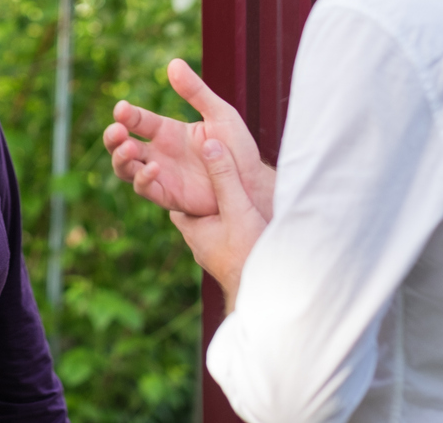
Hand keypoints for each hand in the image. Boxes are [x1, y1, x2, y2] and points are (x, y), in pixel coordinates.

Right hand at [103, 59, 273, 217]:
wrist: (253, 183)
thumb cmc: (238, 149)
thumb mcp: (220, 114)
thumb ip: (196, 91)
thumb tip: (174, 63)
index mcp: (167, 132)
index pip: (137, 121)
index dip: (126, 115)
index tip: (122, 109)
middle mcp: (159, 153)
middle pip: (121, 145)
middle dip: (113, 138)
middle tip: (117, 131)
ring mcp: (161, 175)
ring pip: (125, 168)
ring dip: (120, 158)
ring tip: (129, 148)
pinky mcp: (167, 196)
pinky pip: (145, 188)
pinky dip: (143, 178)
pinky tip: (154, 167)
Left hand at [169, 139, 267, 311]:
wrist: (271, 298)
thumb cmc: (250, 256)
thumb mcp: (237, 209)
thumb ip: (225, 178)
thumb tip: (209, 143)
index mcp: (190, 226)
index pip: (171, 192)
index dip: (171, 172)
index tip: (178, 153)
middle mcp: (197, 239)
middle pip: (189, 203)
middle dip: (194, 185)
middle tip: (203, 162)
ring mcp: (212, 249)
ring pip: (206, 216)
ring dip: (213, 201)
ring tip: (229, 183)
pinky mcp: (227, 256)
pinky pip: (221, 228)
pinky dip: (227, 214)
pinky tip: (242, 207)